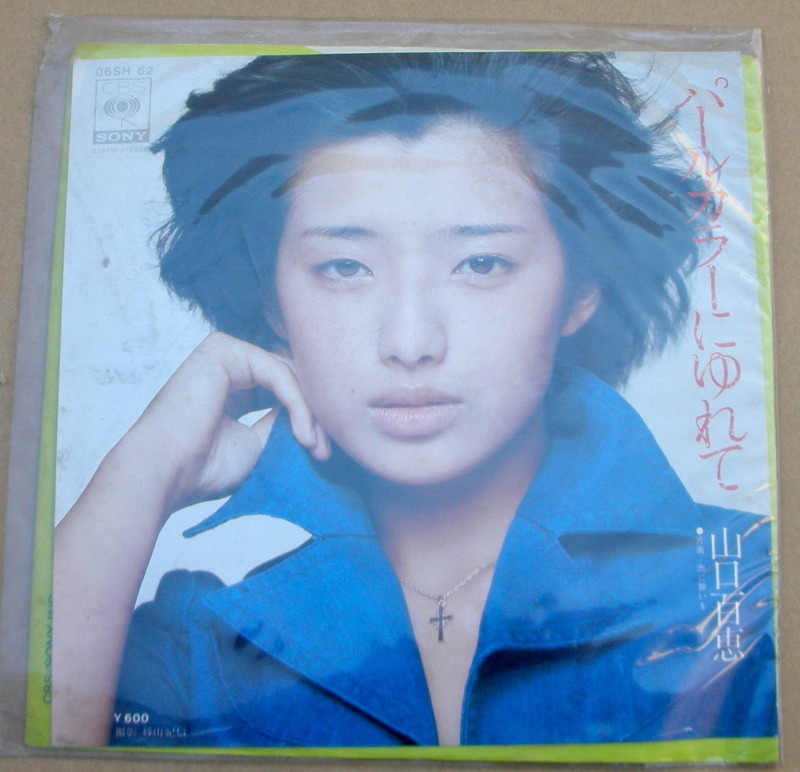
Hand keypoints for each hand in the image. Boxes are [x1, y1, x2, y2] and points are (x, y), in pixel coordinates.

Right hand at [118, 332, 328, 515]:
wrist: (165, 475)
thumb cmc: (202, 468)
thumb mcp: (257, 443)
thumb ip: (281, 422)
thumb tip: (314, 414)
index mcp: (232, 386)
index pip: (283, 389)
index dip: (306, 417)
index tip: (323, 452)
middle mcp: (227, 365)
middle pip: (289, 378)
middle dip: (313, 414)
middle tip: (326, 450)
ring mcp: (223, 353)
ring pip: (287, 375)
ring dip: (308, 412)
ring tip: (316, 446)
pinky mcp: (222, 351)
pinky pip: (277, 372)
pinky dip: (297, 403)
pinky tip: (304, 433)